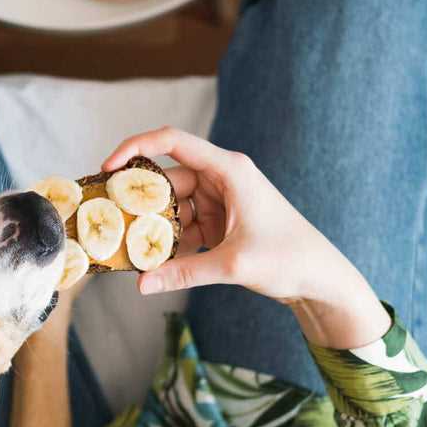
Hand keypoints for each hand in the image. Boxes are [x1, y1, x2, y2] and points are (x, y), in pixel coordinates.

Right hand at [103, 127, 388, 347]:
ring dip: (151, 225)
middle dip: (137, 199)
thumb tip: (142, 284)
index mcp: (229, 170)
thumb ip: (184, 273)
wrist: (321, 279)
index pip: (172, 142)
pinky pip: (182, 226)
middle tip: (106, 217)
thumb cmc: (289, 259)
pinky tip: (152, 261)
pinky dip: (167, 241)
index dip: (135, 147)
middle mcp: (221, 178)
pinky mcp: (218, 222)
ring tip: (125, 245)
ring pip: (170, 206)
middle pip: (166, 179)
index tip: (107, 168)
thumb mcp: (233, 265)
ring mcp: (219, 200)